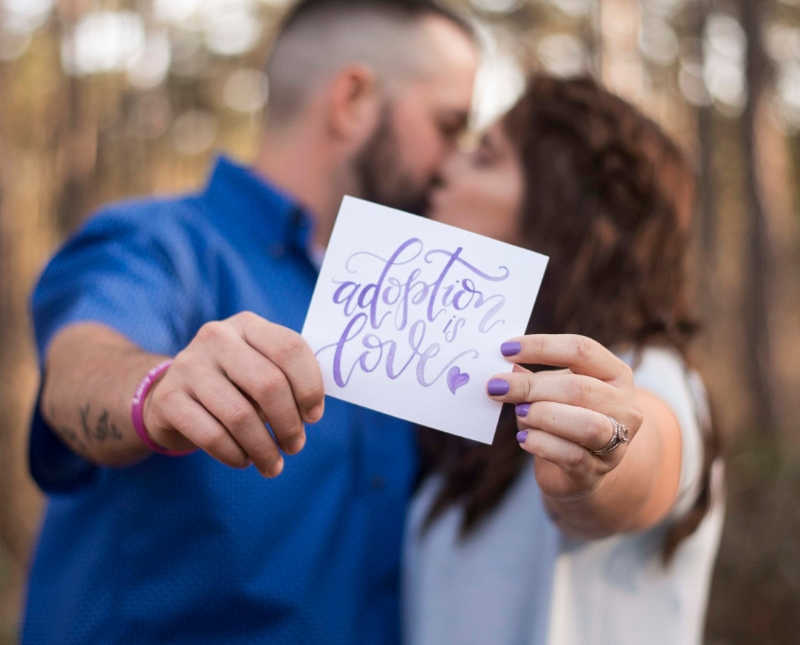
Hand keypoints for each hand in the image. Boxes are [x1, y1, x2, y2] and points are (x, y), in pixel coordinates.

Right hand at [143, 312, 324, 476]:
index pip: (290, 348)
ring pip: (240, 416)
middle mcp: (216, 337)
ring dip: (263, 448)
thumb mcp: (260, 369)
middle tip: (295, 446)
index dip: (310, 387)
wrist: (173, 396)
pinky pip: (212, 435)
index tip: (314, 416)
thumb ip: (288, 380)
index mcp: (248, 324)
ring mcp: (188, 366)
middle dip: (289, 424)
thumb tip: (311, 412)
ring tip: (273, 465)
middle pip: (268, 384)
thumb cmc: (234, 385)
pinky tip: (244, 461)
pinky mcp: (168, 398)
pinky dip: (235, 455)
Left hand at [487, 334, 642, 499]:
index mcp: (615, 374)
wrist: (578, 469)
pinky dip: (542, 444)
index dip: (542, 347)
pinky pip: (571, 455)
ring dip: (543, 415)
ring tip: (519, 412)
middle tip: (497, 386)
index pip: (582, 350)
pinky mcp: (596, 472)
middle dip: (532, 386)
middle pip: (579, 388)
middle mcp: (625, 406)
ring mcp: (616, 442)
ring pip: (585, 424)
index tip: (506, 349)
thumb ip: (533, 379)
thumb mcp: (551, 392)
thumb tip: (507, 368)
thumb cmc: (562, 419)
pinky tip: (523, 439)